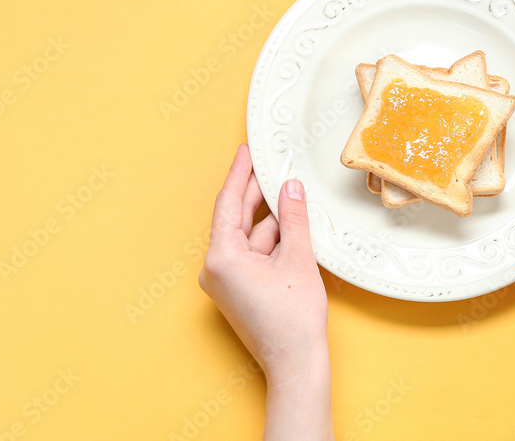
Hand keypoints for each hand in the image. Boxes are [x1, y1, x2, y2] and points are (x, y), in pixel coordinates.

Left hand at [199, 144, 332, 440]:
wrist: (295, 364)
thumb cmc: (293, 320)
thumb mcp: (298, 259)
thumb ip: (292, 218)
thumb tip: (290, 188)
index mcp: (221, 257)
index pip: (229, 203)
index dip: (240, 173)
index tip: (245, 150)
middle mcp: (216, 267)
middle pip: (237, 218)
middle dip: (257, 192)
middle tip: (272, 163)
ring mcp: (226, 280)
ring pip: (249, 236)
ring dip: (271, 217)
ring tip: (292, 192)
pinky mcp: (239, 288)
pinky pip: (253, 253)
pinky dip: (272, 238)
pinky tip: (291, 223)